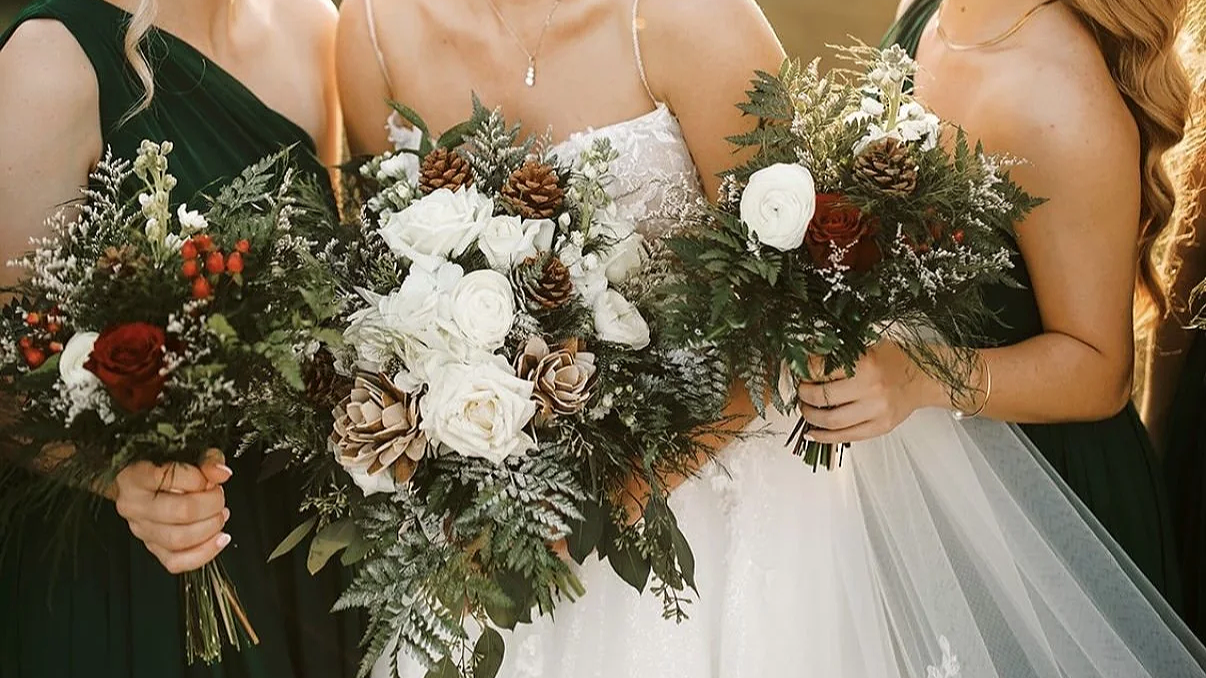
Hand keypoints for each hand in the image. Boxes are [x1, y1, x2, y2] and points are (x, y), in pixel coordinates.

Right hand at [112, 449, 232, 573]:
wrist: (138, 483)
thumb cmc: (162, 467)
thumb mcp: (185, 454)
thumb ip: (206, 459)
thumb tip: (221, 472)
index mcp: (136, 476)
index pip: (171, 477)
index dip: (200, 478)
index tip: (210, 477)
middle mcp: (135, 505)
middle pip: (181, 512)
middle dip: (211, 504)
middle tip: (218, 496)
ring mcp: (141, 529)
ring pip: (179, 539)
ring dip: (210, 527)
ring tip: (219, 514)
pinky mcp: (152, 548)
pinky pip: (176, 562)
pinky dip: (204, 553)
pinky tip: (219, 538)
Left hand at [796, 342, 939, 443]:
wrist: (924, 378)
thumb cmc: (895, 361)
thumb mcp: (865, 349)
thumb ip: (838, 357)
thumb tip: (807, 362)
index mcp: (865, 364)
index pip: (821, 370)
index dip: (804, 372)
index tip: (799, 371)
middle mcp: (871, 389)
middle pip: (823, 398)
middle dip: (804, 395)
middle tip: (801, 391)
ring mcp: (876, 411)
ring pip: (832, 421)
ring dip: (811, 416)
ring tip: (806, 409)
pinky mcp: (880, 427)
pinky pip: (846, 436)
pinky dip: (824, 437)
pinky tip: (813, 432)